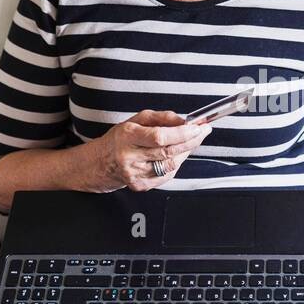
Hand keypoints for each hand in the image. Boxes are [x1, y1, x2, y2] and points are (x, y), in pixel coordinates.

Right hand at [86, 110, 209, 191]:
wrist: (101, 162)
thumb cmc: (120, 139)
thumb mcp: (137, 120)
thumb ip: (162, 117)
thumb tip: (183, 121)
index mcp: (127, 136)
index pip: (160, 137)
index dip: (182, 133)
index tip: (197, 127)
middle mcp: (129, 156)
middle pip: (168, 152)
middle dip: (191, 141)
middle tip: (202, 132)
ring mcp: (134, 173)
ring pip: (171, 165)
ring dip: (185, 153)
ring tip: (187, 143)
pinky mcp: (139, 185)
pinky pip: (166, 176)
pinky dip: (175, 165)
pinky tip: (173, 156)